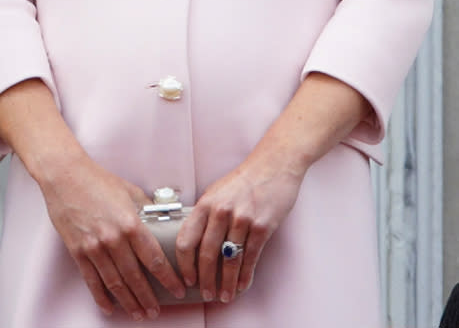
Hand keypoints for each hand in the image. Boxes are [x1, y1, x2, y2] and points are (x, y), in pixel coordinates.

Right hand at [41, 151, 185, 319]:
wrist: (65, 176)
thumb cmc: (97, 180)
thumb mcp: (130, 190)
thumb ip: (146, 209)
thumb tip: (160, 222)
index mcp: (130, 223)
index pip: (154, 259)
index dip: (168, 278)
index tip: (177, 289)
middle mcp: (113, 239)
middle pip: (135, 278)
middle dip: (148, 298)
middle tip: (156, 311)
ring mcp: (94, 248)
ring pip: (115, 284)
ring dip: (129, 302)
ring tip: (138, 313)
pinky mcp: (78, 252)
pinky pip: (92, 282)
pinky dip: (101, 298)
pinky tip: (110, 308)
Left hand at [175, 143, 304, 304]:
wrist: (274, 164)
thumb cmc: (244, 179)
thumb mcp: (217, 192)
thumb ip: (205, 215)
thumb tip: (196, 244)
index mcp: (206, 203)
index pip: (186, 240)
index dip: (185, 265)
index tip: (187, 279)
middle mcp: (221, 211)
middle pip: (206, 255)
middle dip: (205, 281)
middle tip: (206, 294)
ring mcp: (242, 219)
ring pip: (229, 261)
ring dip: (226, 284)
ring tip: (225, 295)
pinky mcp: (261, 226)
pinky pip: (250, 258)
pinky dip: (245, 276)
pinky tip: (242, 285)